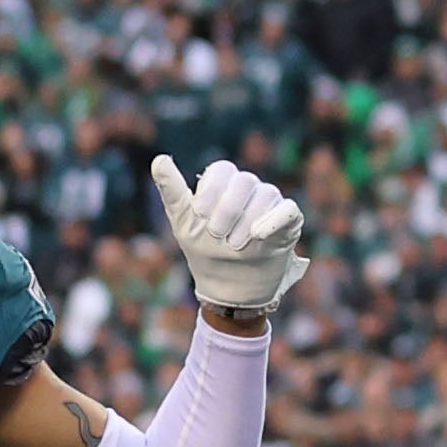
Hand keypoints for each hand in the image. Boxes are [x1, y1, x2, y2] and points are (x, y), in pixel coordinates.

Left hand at [151, 155, 308, 317]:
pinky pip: (289, 210)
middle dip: (227, 209)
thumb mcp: (183, 222)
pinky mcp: (288, 222)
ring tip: (235, 245)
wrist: (229, 287)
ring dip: (247, 221)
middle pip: (244, 181)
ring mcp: (270, 204)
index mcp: (224, 184)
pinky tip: (258, 235)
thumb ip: (172, 190)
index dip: (211, 190)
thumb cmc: (204, 250)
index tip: (199, 215)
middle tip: (216, 234)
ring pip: (266, 194)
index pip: (222, 170)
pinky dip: (275, 219)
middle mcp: (249, 189)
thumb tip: (158, 160)